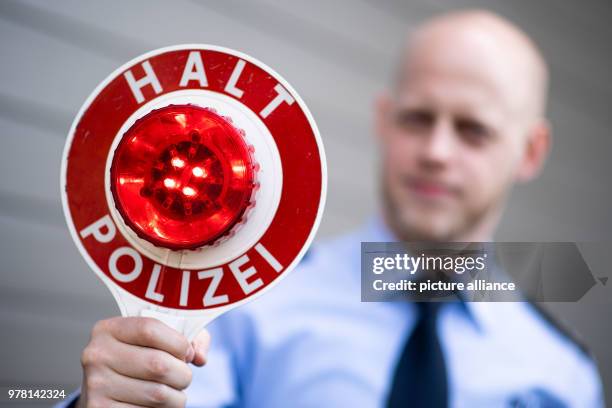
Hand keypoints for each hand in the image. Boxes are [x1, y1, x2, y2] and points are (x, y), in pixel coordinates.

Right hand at [76, 317, 210, 406]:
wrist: (108, 388)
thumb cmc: (141, 357)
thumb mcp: (159, 338)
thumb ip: (188, 337)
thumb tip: (199, 357)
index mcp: (109, 329)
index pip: (150, 329)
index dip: (178, 343)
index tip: (187, 352)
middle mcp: (97, 355)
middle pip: (158, 364)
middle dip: (183, 374)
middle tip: (183, 376)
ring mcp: (96, 385)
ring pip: (158, 394)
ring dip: (177, 396)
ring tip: (172, 391)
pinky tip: (157, 404)